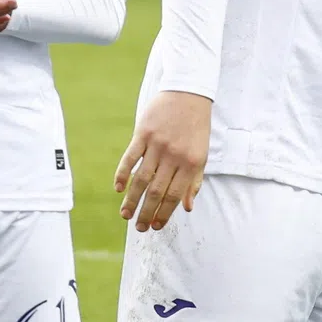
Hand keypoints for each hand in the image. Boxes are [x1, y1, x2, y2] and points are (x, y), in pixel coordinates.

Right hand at [115, 91, 210, 230]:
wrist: (189, 93)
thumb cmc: (196, 127)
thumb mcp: (202, 154)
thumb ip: (195, 181)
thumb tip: (188, 208)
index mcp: (191, 163)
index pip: (175, 195)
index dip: (164, 213)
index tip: (156, 227)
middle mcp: (174, 156)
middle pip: (156, 191)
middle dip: (146, 213)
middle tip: (138, 228)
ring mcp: (157, 144)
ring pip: (141, 178)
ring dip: (132, 199)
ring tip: (125, 215)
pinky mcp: (143, 133)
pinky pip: (130, 157)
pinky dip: (122, 174)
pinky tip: (118, 189)